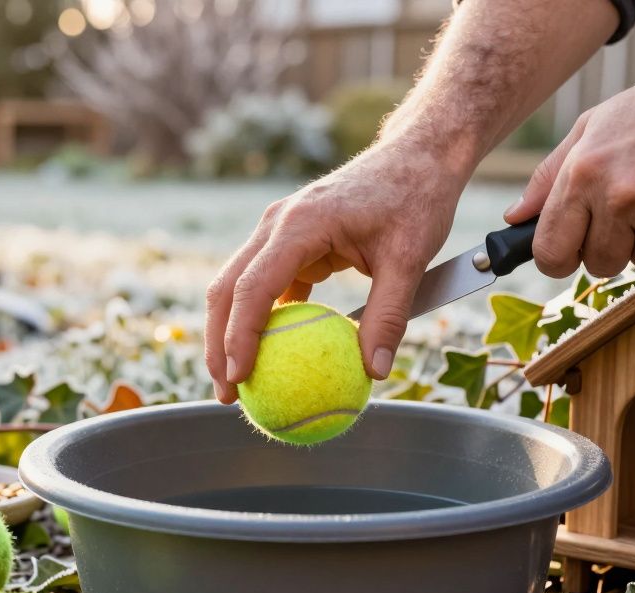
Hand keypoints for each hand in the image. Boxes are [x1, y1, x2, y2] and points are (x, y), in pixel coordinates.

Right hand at [205, 137, 464, 402]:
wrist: (416, 155)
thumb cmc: (415, 198)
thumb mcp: (410, 257)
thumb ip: (390, 314)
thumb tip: (373, 371)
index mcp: (298, 224)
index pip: (254, 287)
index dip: (240, 336)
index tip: (240, 378)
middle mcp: (276, 225)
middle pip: (227, 289)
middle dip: (218, 344)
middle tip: (226, 394)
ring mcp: (278, 232)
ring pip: (238, 288)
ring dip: (232, 335)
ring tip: (239, 384)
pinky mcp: (291, 243)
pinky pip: (266, 288)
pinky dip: (263, 322)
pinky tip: (274, 358)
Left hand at [504, 55, 634, 277]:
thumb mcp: (594, 126)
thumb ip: (548, 175)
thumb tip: (515, 217)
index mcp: (583, 173)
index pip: (550, 252)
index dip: (557, 258)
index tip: (569, 251)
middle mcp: (619, 197)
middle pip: (596, 265)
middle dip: (609, 247)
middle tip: (630, 210)